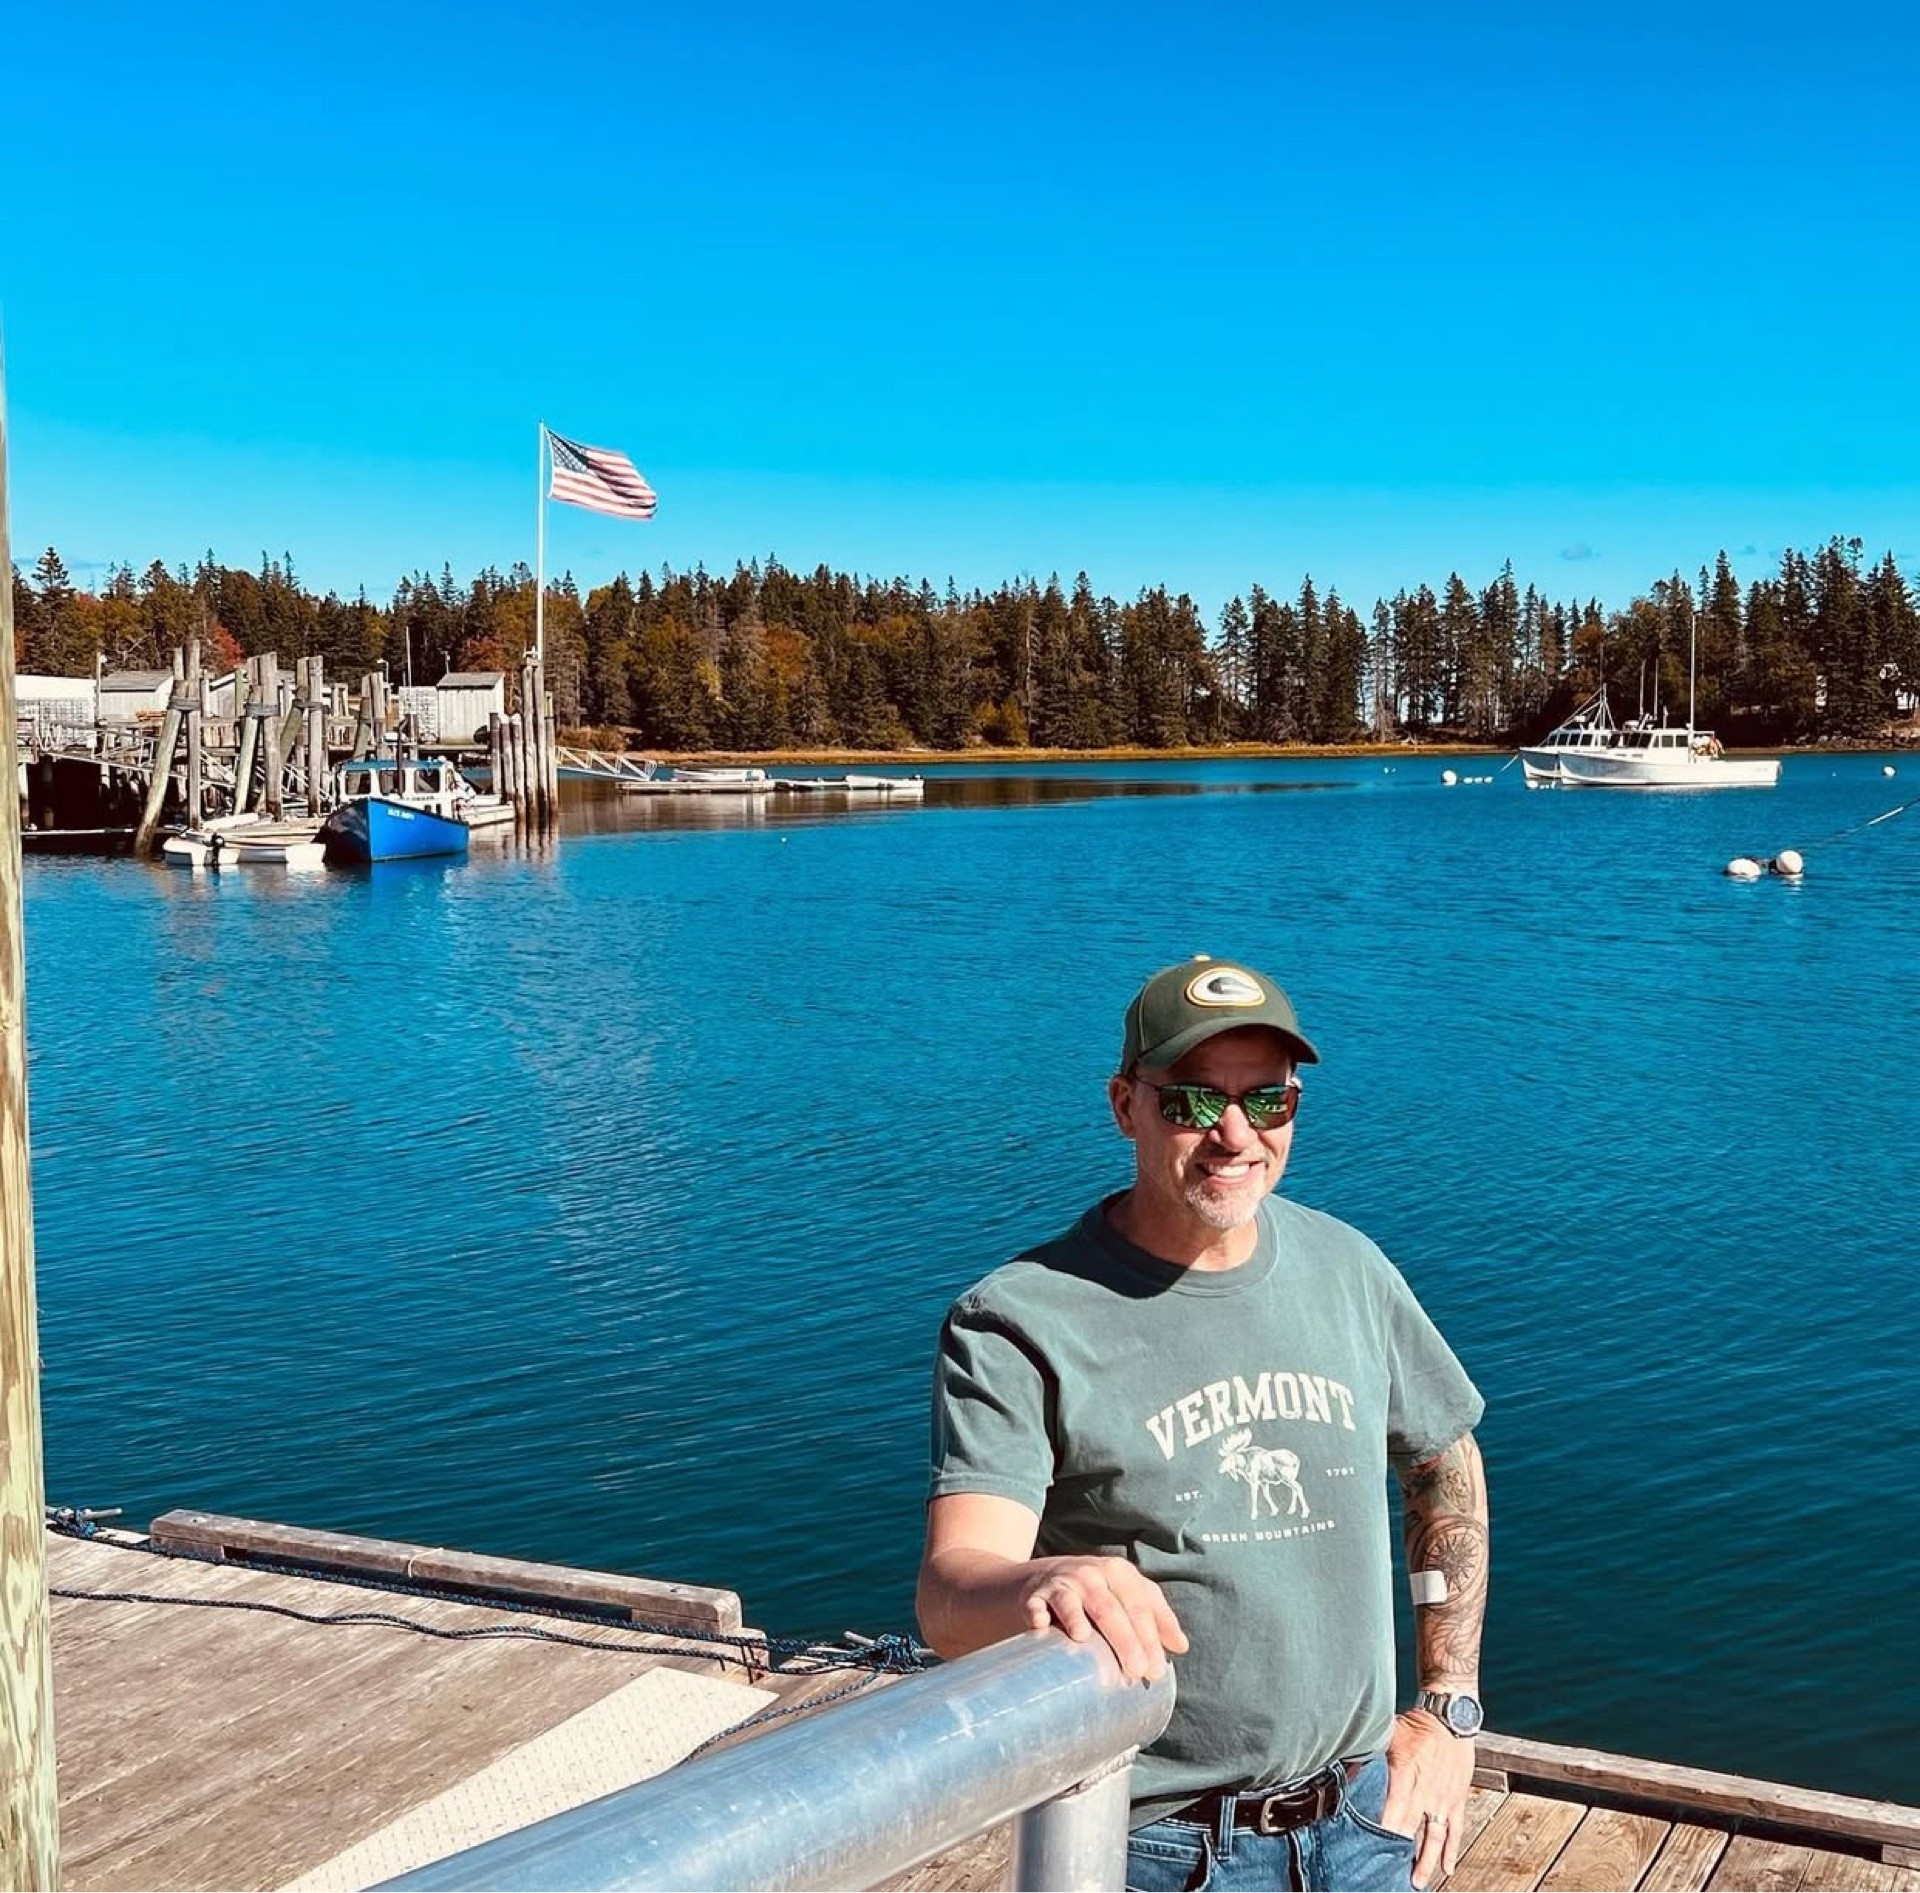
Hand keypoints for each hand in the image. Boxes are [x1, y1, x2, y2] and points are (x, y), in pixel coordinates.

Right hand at [1018, 1555, 1187, 1681]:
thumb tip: (1181, 1646)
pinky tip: (1040, 1625)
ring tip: (1083, 1638)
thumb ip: (1156, 1617)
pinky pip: (1036, 1604)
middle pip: (1110, 1609)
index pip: (1140, 1606)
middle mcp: (1092, 1574)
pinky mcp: (1036, 1595)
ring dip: (1077, 1619)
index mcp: (1120, 1572)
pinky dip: (1038, 1613)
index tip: (1156, 1671)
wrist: (1048, 1578)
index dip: (1150, 1638)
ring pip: (1073, 1603)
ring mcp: (1062, 1583)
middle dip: (1125, 1640)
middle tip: (1136, 1672)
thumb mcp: (1128, 1595)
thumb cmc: (1099, 1593)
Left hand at [1382, 1709, 1475, 1888]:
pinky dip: (1451, 1850)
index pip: (1393, 1810)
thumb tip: (1344, 1766)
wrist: (1450, 1715)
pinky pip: (1455, 1830)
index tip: (1372, 1852)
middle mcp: (1425, 1790)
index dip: (1383, 1832)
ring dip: (1426, 1861)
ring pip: (1434, 1837)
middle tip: (1389, 1876)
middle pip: (1411, 1829)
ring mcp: (1443, 1798)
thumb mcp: (1386, 1733)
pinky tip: (1447, 1870)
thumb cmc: (1415, 1724)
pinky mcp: (1457, 1800)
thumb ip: (1368, 1752)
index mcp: (1405, 1773)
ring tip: (1417, 1882)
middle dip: (1400, 1854)